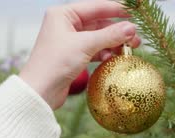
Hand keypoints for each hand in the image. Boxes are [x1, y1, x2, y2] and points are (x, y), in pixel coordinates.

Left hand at [19, 0, 140, 109]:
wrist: (39, 92)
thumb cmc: (55, 63)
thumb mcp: (85, 45)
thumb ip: (110, 35)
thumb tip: (131, 28)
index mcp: (63, 14)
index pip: (95, 6)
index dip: (116, 9)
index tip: (135, 13)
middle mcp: (64, 25)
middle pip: (98, 23)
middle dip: (117, 31)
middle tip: (135, 38)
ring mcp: (68, 41)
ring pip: (97, 38)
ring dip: (112, 43)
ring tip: (129, 49)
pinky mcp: (71, 57)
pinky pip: (93, 50)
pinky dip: (104, 53)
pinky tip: (113, 58)